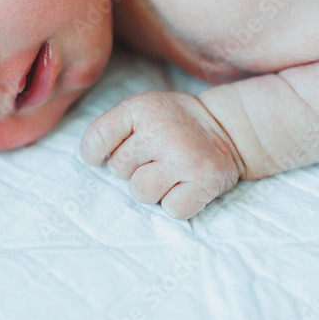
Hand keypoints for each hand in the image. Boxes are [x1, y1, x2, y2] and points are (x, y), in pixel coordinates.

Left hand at [80, 90, 244, 218]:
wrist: (228, 127)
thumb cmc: (173, 122)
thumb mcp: (142, 108)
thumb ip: (112, 128)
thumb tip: (90, 159)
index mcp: (141, 109)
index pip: (97, 138)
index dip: (93, 153)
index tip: (100, 157)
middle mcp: (161, 131)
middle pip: (118, 170)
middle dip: (132, 168)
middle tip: (156, 156)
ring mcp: (184, 158)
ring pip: (141, 193)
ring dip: (152, 189)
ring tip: (169, 171)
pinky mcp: (204, 182)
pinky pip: (171, 210)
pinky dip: (177, 203)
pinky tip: (186, 184)